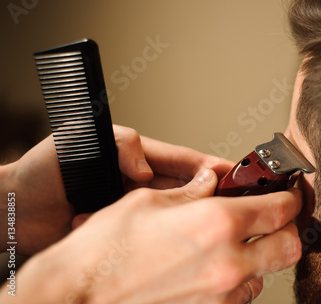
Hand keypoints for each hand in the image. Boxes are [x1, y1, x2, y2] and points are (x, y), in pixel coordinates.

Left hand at [0, 125, 232, 254]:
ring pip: (172, 210)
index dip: (209, 165)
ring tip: (211, 224)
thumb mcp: (79, 140)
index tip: (233, 171)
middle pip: (185, 186)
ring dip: (188, 216)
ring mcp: (131, 206)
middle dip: (210, 192)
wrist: (15, 209)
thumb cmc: (42, 171)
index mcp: (135, 156)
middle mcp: (138, 181)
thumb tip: (145, 169)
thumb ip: (119, 145)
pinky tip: (174, 244)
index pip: (181, 159)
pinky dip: (161, 236)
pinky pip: (150, 232)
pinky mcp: (123, 230)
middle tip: (234, 201)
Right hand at [13, 169, 302, 303]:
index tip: (290, 191)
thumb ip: (191, 190)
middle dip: (289, 227)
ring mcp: (221, 293)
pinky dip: (241, 278)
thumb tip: (210, 180)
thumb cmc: (104, 249)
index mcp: (216, 223)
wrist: (78, 296)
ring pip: (268, 273)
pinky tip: (219, 265)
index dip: (292, 195)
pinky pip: (242, 294)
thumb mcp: (149, 201)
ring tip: (241, 241)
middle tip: (276, 215)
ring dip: (263, 254)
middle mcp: (228, 262)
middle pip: (290, 246)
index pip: (281, 208)